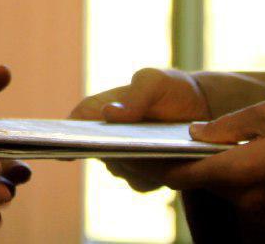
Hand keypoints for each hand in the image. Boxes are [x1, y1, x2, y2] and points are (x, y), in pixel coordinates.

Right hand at [69, 67, 209, 192]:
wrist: (202, 109)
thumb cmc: (170, 88)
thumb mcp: (155, 82)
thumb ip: (135, 95)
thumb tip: (108, 114)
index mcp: (100, 108)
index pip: (75, 123)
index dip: (65, 137)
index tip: (62, 150)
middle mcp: (107, 136)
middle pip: (95, 152)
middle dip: (109, 152)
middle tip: (126, 148)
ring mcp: (124, 157)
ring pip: (120, 170)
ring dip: (136, 163)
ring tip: (158, 149)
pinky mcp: (144, 175)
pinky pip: (141, 183)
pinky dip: (153, 175)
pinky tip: (169, 161)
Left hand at [161, 99, 264, 217]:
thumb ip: (224, 126)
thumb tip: (193, 134)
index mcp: (240, 173)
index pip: (186, 176)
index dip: (162, 164)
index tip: (143, 152)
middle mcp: (246, 199)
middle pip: (200, 183)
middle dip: (183, 164)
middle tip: (163, 141)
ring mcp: (259, 209)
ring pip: (219, 189)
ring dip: (207, 169)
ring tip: (195, 144)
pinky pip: (239, 194)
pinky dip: (228, 176)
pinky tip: (228, 155)